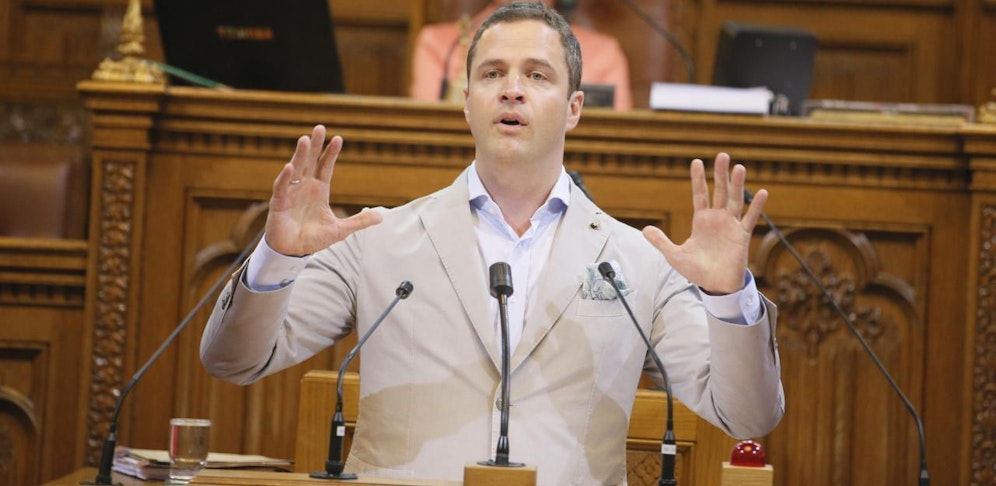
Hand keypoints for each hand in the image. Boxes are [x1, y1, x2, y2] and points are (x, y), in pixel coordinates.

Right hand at [265, 125, 381, 256]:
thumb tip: (381, 216)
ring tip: (305, 139)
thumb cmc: (313, 239)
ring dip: (300, 155)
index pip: (325, 167)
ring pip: (296, 169)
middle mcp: (304, 188)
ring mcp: (290, 193)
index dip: (331, 153)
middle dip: (315, 145)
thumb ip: (359, 222)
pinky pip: (281, 187)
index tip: (338, 139)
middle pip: (310, 162)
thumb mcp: (340, 230)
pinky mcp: (278, 203)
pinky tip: (290, 167)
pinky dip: (285, 178)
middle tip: (319, 128)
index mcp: (319, 191)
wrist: (293, 252)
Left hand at [642, 153, 766, 293]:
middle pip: (720, 192)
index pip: (700, 195)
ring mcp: (730, 226)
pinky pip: (750, 219)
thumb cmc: (696, 271)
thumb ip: (661, 241)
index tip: (696, 162)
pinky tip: (762, 193)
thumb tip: (645, 229)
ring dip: (737, 184)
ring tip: (739, 167)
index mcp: (701, 221)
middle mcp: (717, 219)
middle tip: (722, 155)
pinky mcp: (741, 236)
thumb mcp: (674, 254)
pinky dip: (756, 206)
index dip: (698, 179)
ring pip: (735, 200)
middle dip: (720, 174)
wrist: (715, 286)